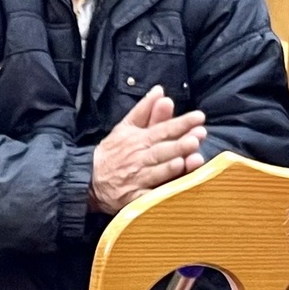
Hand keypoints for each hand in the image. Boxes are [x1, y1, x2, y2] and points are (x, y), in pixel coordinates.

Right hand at [90, 87, 206, 214]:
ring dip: (173, 166)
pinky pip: (149, 197)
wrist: (89, 178)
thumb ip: (144, 109)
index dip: (182, 123)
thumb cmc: (112, 152)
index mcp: (139, 140)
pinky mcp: (134, 198)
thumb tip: (160, 91)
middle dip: (180, 144)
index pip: (163, 129)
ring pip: (158, 172)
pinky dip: (161, 195)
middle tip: (198, 137)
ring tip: (191, 158)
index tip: (199, 117)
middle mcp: (139, 158)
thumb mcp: (124, 127)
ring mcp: (137, 179)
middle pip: (163, 150)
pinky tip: (174, 190)